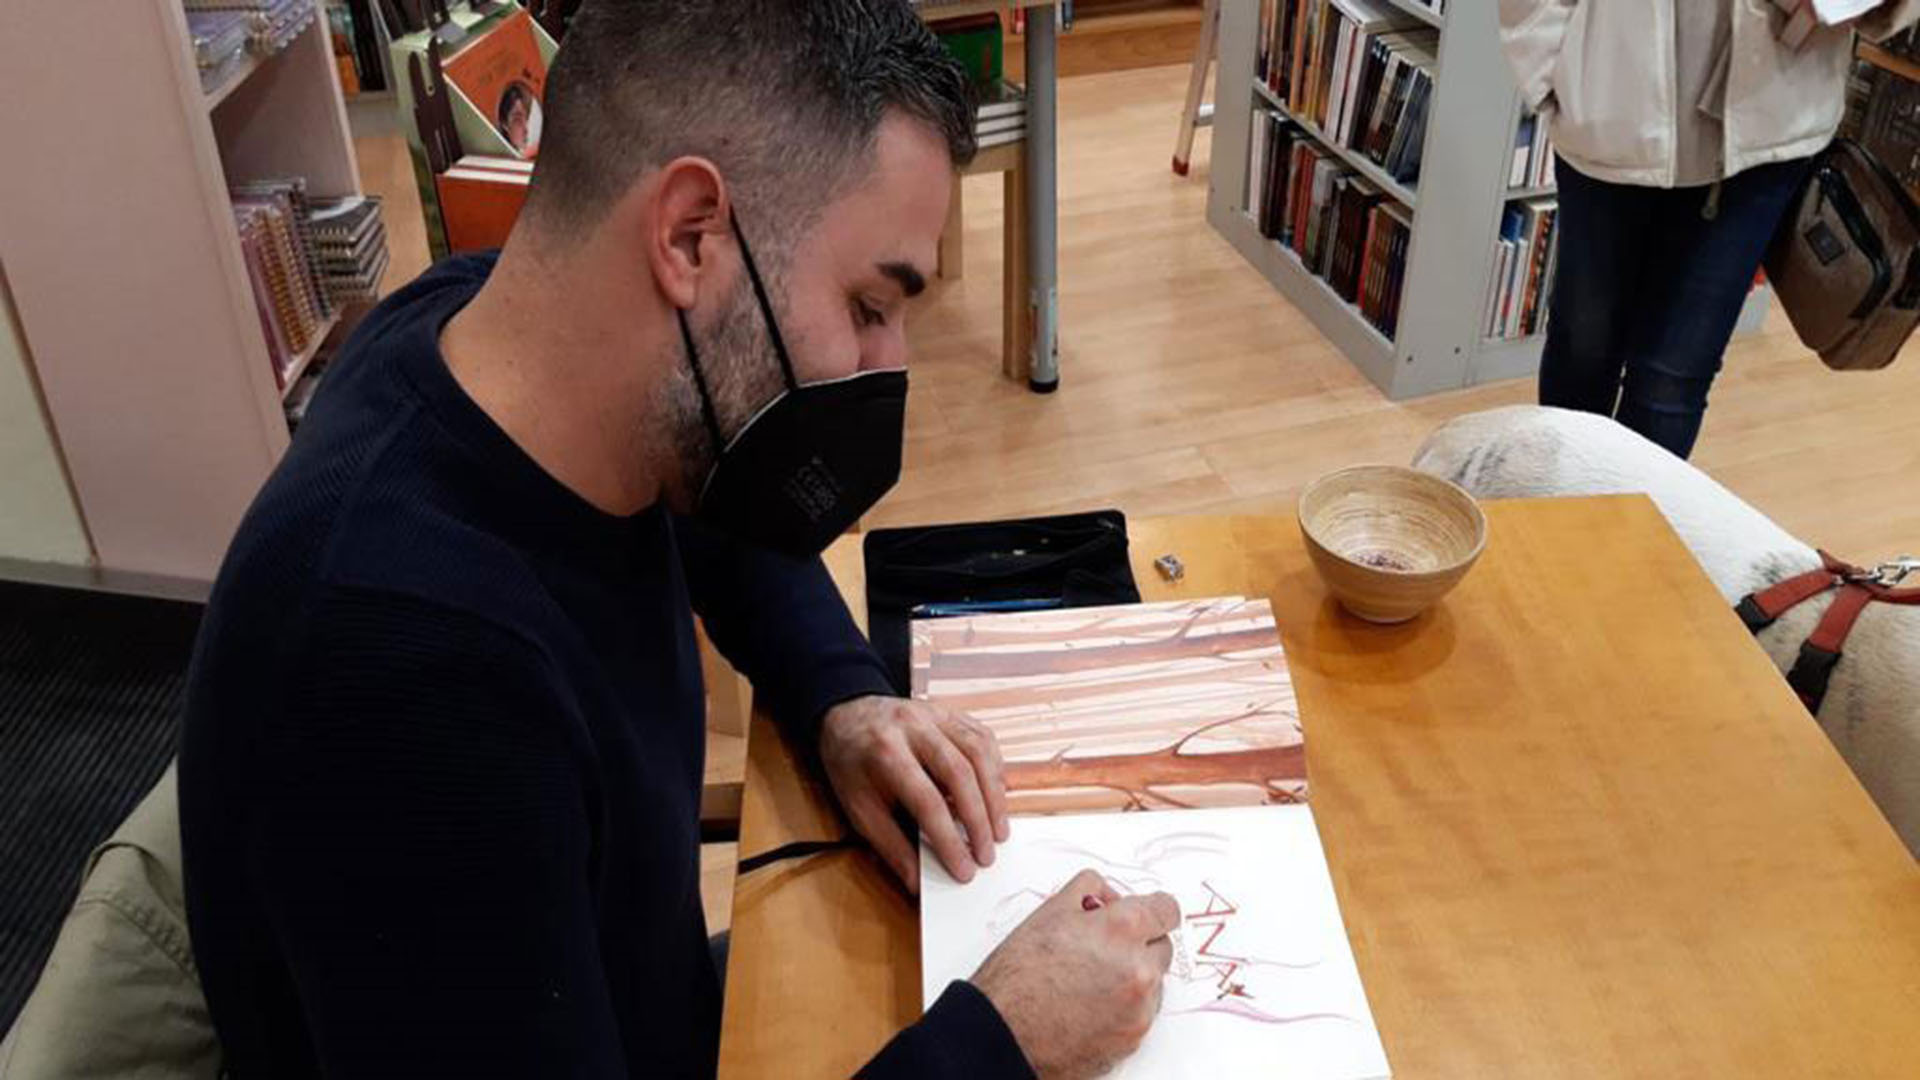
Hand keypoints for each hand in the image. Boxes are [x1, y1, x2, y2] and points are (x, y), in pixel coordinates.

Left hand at [819, 695, 1009, 891]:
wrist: (846, 715)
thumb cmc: (851, 765)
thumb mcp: (858, 807)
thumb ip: (889, 844)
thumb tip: (916, 883)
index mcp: (885, 752)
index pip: (927, 801)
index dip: (949, 839)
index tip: (963, 870)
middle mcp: (913, 727)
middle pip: (960, 773)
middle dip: (979, 820)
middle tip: (987, 855)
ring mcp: (935, 715)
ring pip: (978, 752)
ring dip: (994, 796)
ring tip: (998, 831)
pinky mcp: (951, 713)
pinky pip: (983, 738)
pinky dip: (995, 769)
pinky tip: (996, 795)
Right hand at [971, 870, 1180, 1079]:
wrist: (1002, 1033)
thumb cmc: (1017, 976)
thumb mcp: (1048, 913)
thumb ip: (1087, 891)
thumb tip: (1106, 895)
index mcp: (1122, 930)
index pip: (1167, 910)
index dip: (1152, 909)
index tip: (1144, 914)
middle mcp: (1140, 969)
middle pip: (1162, 947)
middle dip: (1139, 944)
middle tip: (1102, 949)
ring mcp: (1140, 1008)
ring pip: (1153, 983)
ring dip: (1133, 978)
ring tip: (1089, 982)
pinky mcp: (1133, 1038)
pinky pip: (1141, 1014)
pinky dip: (1124, 1008)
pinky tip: (1090, 1006)